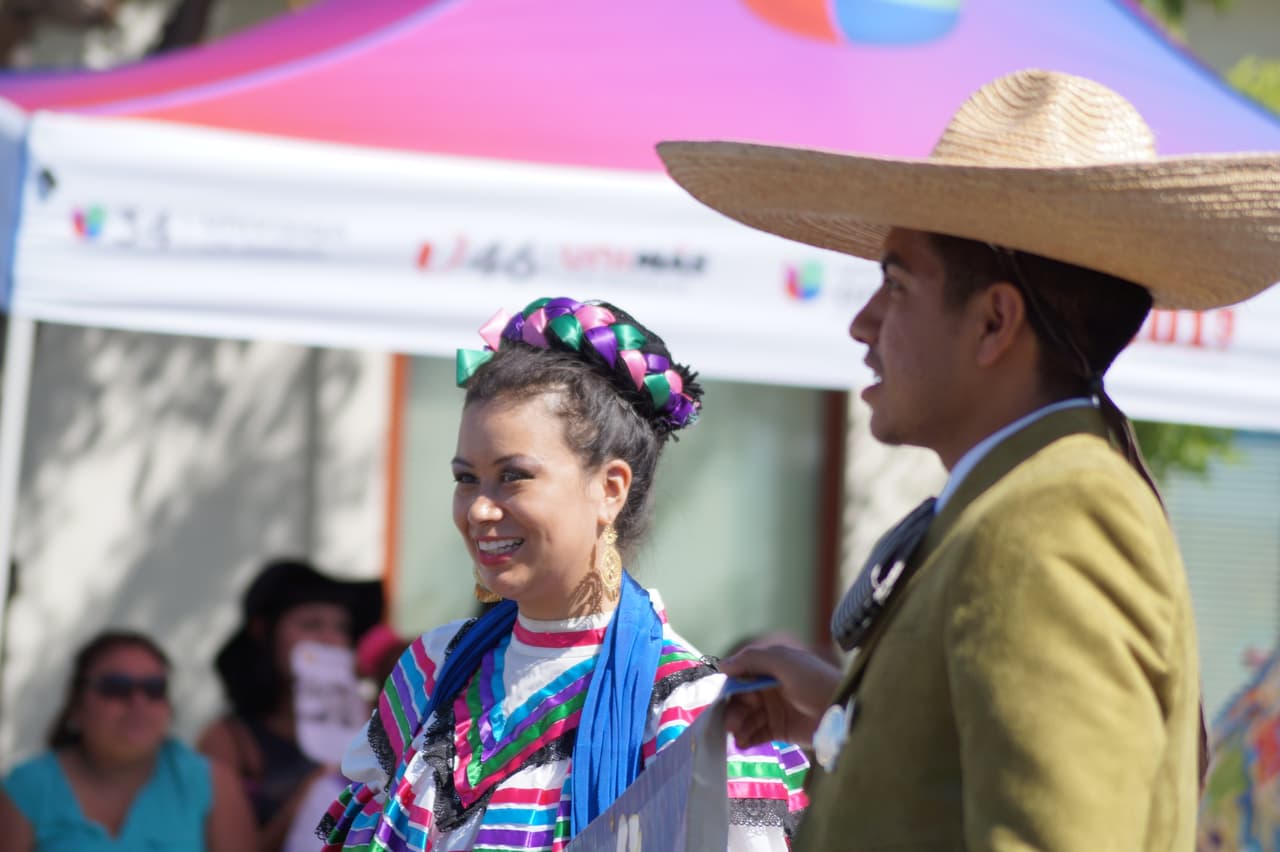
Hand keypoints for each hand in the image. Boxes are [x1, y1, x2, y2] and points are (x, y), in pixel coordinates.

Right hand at [719, 644, 841, 748]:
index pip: (740, 677)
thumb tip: (722, 666)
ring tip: (737, 737)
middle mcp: (769, 688)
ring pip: (747, 719)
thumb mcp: (784, 661)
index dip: (729, 688)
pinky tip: (743, 744)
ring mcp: (774, 710)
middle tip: (730, 725)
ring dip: (738, 727)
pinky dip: (747, 739)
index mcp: (769, 668)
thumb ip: (752, 659)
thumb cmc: (814, 680)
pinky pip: (757, 734)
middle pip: (741, 700)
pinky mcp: (780, 730)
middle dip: (733, 711)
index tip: (721, 699)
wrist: (842, 709)